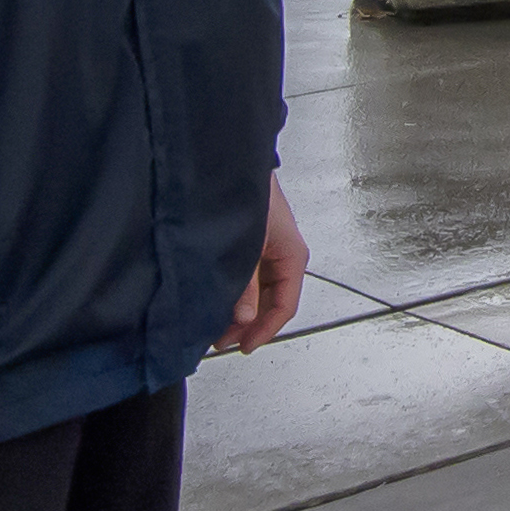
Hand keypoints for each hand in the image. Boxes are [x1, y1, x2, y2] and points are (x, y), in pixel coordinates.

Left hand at [213, 173, 307, 354]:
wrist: (236, 164)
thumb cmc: (252, 195)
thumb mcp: (249, 246)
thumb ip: (246, 285)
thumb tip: (244, 317)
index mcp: (292, 257)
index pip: (285, 306)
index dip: (265, 331)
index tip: (245, 346)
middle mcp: (284, 256)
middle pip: (272, 303)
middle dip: (249, 325)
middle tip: (223, 341)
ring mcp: (269, 251)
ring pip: (259, 293)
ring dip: (241, 312)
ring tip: (217, 325)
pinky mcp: (254, 245)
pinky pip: (250, 278)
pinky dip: (236, 294)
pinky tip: (220, 301)